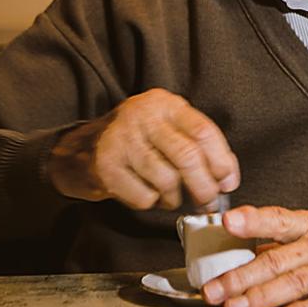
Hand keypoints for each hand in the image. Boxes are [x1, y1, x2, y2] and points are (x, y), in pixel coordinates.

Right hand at [46, 88, 239, 209]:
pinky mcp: (106, 167)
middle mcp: (142, 116)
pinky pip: (145, 196)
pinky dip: (152, 203)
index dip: (222, 160)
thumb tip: (228, 176)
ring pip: (168, 180)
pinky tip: (146, 194)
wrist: (78, 150)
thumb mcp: (165, 128)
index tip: (228, 182)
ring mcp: (122, 140)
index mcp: (163, 103)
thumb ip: (197, 143)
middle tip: (208, 201)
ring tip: (171, 196)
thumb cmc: (134, 141)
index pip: (203, 131)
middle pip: (188, 156)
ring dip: (175, 197)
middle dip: (204, 186)